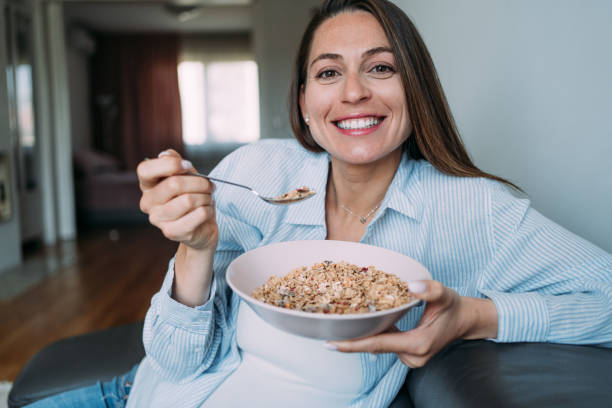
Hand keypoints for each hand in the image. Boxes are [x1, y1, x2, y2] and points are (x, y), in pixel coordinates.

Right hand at [137, 149, 217, 250]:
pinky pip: (199, 214)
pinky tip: (205, 212)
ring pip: (188, 200)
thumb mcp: (186, 175)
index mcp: (148, 185)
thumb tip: (165, 155)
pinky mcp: (171, 232)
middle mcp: (147, 202)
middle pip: (174, 184)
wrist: (202, 225)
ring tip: (207, 199)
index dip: (170, 165)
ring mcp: (157, 219)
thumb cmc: (193, 196)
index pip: (145, 170)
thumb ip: (175, 162)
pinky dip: (208, 210)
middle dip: (199, 182)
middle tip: (209, 186)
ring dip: (205, 197)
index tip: (187, 166)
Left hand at [328, 280, 497, 367]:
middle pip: (375, 346)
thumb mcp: (444, 293)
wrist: (465, 320)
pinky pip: (385, 344)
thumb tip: (411, 285)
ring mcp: (410, 358)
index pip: (379, 344)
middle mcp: (412, 356)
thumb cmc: (453, 306)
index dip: (354, 344)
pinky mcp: (408, 355)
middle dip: (352, 339)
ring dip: (362, 336)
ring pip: (379, 346)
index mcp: (418, 344)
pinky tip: (361, 324)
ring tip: (339, 324)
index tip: (332, 343)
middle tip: (326, 331)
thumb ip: (430, 289)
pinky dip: (374, 335)